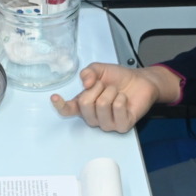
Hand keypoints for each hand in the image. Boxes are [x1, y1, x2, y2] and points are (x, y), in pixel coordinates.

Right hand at [50, 63, 176, 132]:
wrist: (140, 81)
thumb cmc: (119, 78)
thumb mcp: (100, 69)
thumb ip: (89, 72)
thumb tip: (85, 83)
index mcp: (84, 104)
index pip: (68, 110)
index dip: (60, 105)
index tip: (55, 97)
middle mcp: (94, 117)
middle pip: (85, 104)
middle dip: (98, 88)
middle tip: (106, 86)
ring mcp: (107, 124)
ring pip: (102, 106)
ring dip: (111, 92)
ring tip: (117, 92)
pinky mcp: (122, 126)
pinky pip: (118, 110)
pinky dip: (122, 99)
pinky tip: (124, 99)